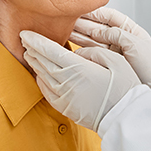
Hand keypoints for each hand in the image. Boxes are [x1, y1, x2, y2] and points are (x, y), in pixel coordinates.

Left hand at [21, 30, 140, 130]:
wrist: (125, 117)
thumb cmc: (125, 89)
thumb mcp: (116, 61)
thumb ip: (94, 52)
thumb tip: (78, 52)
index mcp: (79, 69)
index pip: (51, 51)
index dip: (36, 41)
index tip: (26, 33)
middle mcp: (68, 83)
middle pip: (43, 62)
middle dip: (33, 50)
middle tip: (25, 40)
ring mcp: (65, 97)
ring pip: (43, 76)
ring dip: (35, 64)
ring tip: (30, 54)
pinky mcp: (66, 108)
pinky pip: (46, 92)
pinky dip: (40, 81)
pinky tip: (39, 75)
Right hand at [70, 7, 150, 90]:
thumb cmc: (150, 66)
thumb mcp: (136, 45)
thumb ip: (117, 35)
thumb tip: (97, 32)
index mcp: (130, 30)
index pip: (110, 16)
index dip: (95, 12)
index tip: (81, 8)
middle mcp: (120, 39)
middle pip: (98, 27)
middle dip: (83, 22)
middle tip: (67, 19)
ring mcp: (113, 50)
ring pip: (92, 38)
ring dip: (78, 33)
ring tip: (64, 29)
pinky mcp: (107, 61)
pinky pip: (92, 51)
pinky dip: (81, 46)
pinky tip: (71, 43)